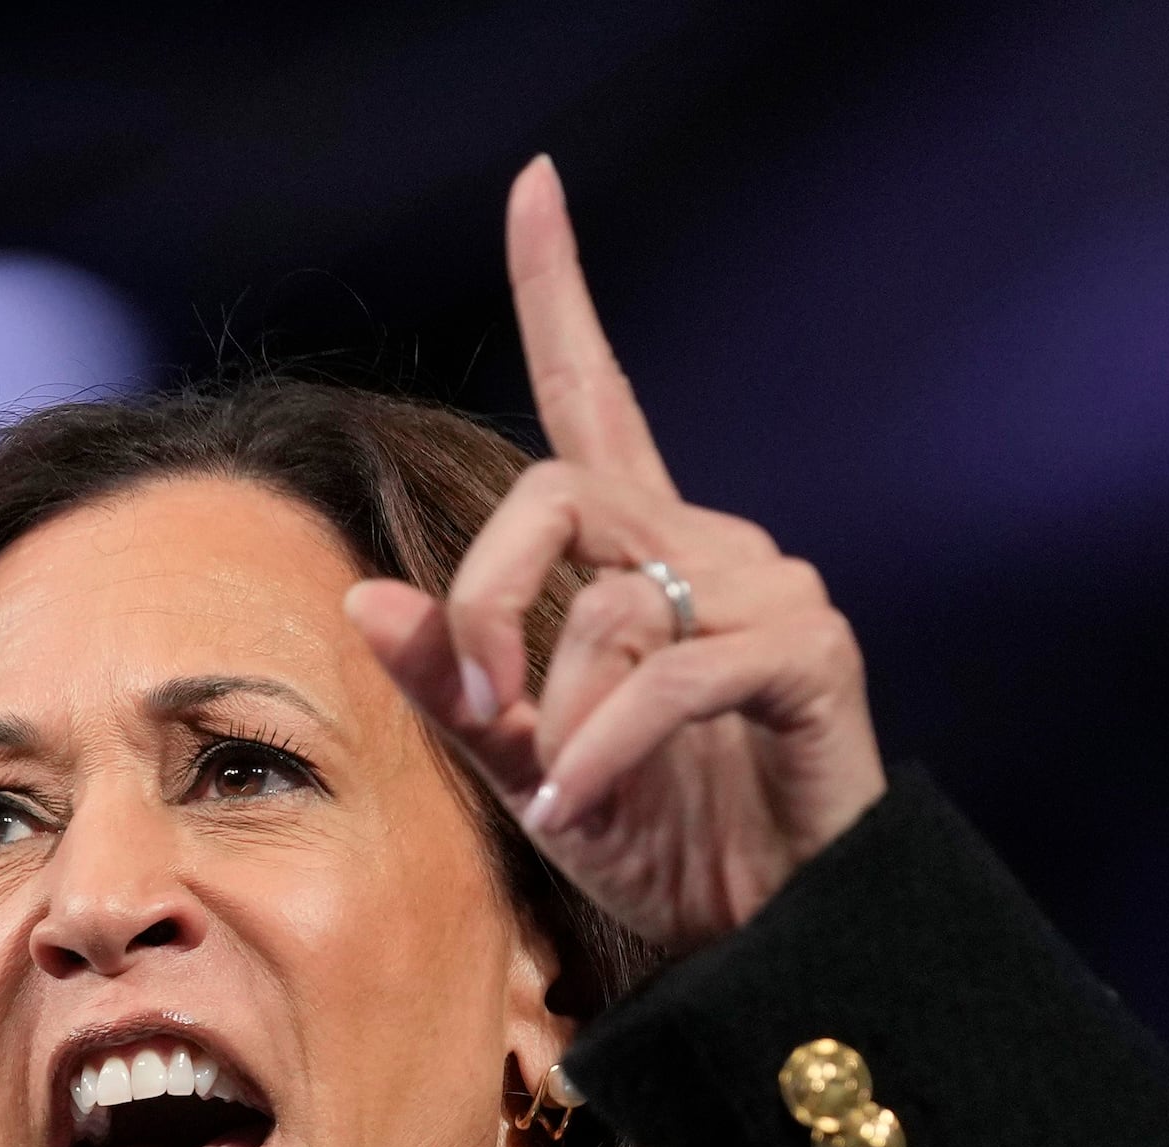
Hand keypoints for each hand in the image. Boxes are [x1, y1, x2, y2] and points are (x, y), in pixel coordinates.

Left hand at [344, 157, 884, 959]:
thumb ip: (447, 679)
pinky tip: (579, 808)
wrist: (760, 938)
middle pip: (557, 492)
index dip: (562, 290)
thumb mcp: (516, 760)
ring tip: (560, 795)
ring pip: (607, 600)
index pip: (593, 393)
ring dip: (553, 713)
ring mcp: (768, 585)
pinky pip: (669, 673)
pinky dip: (603, 747)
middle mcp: (708, 540)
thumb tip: (360, 593)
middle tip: (480, 711)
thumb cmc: (648, 840)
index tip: (533, 185)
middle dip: (486, 600)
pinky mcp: (808, 651)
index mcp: (638, 550)